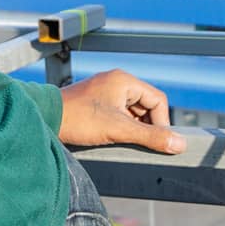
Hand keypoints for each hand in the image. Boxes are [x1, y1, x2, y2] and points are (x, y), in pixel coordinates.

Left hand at [58, 70, 184, 153]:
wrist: (44, 119)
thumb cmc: (79, 119)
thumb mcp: (119, 130)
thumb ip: (151, 137)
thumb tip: (180, 144)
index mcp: (124, 81)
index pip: (158, 100)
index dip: (162, 123)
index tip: (157, 141)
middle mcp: (116, 82)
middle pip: (146, 106)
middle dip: (147, 127)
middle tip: (140, 144)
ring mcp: (105, 92)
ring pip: (132, 112)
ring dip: (134, 129)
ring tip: (123, 141)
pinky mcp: (96, 104)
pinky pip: (118, 115)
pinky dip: (121, 128)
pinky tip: (113, 139)